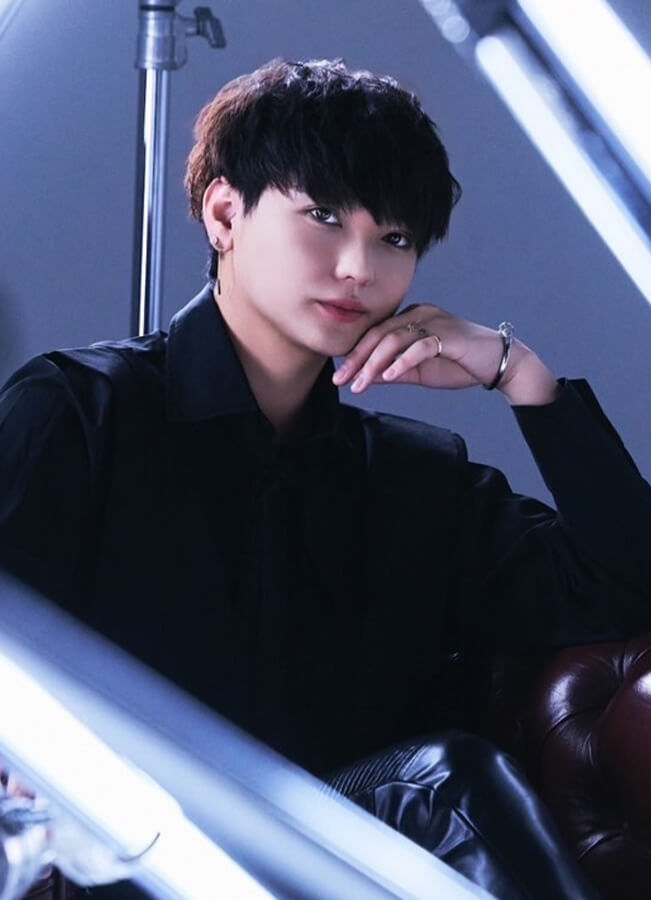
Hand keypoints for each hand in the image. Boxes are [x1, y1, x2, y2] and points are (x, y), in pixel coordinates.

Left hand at [332, 303, 559, 405]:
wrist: (498, 364)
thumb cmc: (459, 364)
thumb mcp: (419, 371)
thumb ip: (394, 371)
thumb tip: (366, 378)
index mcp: (411, 319)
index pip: (375, 334)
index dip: (354, 355)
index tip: (339, 376)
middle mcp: (420, 314)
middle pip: (379, 334)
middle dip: (357, 359)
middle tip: (341, 380)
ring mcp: (434, 321)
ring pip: (394, 340)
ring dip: (375, 364)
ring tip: (362, 383)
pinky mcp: (448, 334)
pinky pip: (420, 346)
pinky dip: (402, 362)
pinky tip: (389, 376)